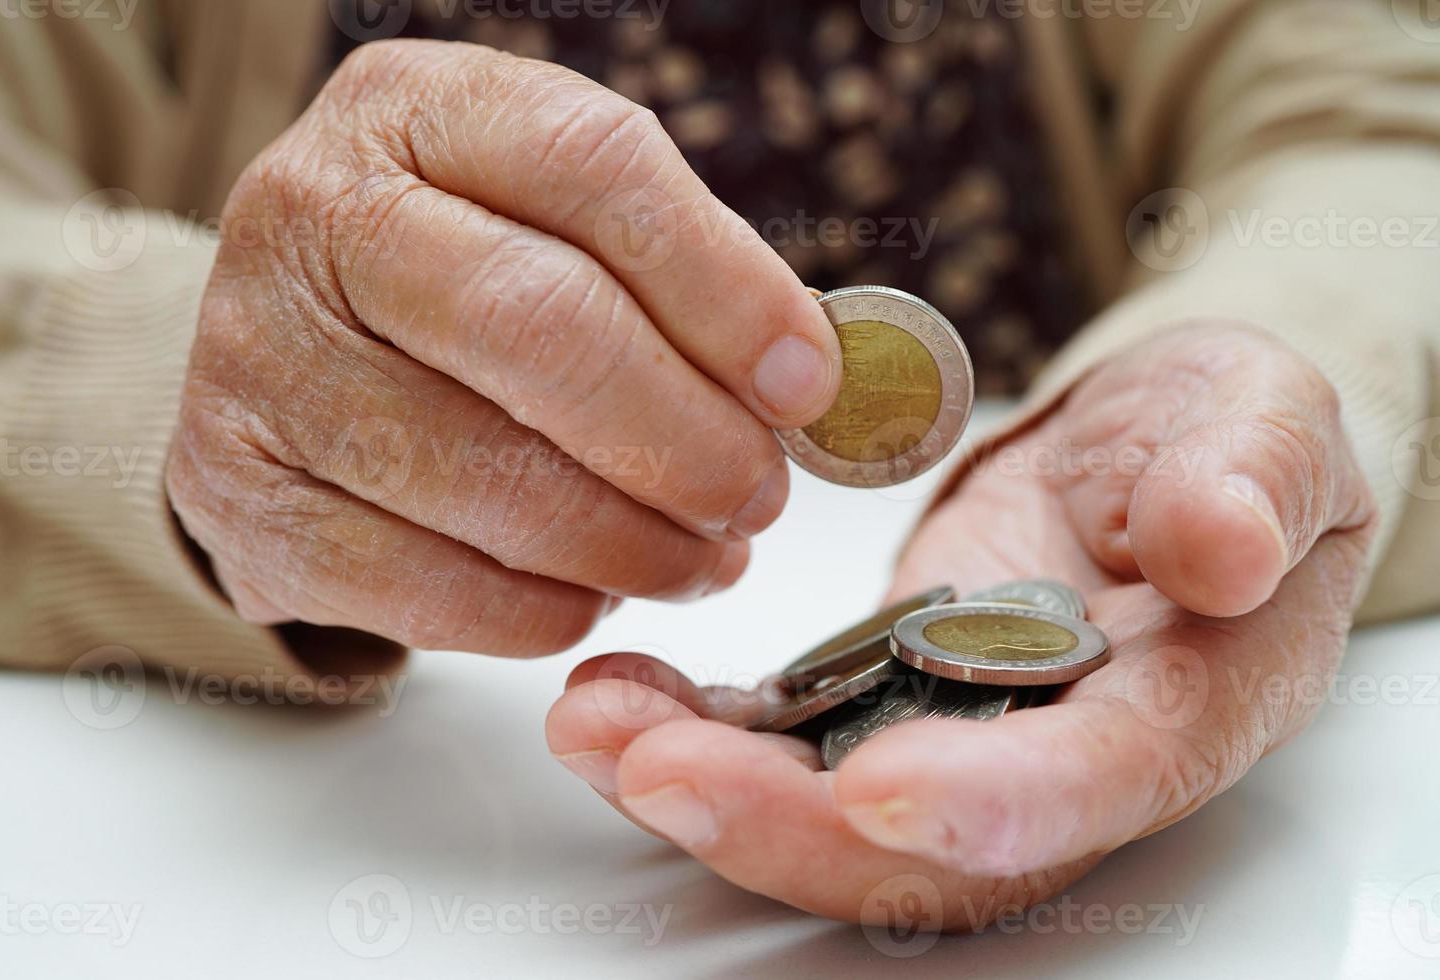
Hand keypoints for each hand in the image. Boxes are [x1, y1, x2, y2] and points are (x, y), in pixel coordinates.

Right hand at [166, 41, 840, 655]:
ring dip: (632, 546)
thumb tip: (802, 384)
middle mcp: (315, 214)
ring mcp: (260, 358)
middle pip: (540, 329)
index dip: (723, 287)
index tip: (806, 383)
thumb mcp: (551, 220)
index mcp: (417, 111)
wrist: (283, 357)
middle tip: (757, 499)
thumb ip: (673, 275)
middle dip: (686, 438)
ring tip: (700, 557)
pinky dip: (541, 611)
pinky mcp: (241, 496)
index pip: (593, 167)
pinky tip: (595, 596)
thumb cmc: (459, 282)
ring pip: (488, 479)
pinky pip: (426, 587)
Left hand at [546, 323, 1375, 924]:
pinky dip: (693, 723)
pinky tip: (610, 688)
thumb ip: (1253, 479)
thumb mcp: (1264, 421)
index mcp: (1185, 705)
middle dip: (786, 824)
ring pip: (829, 805)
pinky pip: (783, 738)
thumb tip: (1226, 548)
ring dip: (705, 781)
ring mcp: (958, 735)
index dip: (995, 802)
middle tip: (655, 766)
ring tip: (592, 721)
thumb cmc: (1220, 436)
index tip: (878, 788)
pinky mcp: (883, 697)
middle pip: (927, 845)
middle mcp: (1056, 756)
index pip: (1098, 780)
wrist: (1154, 453)